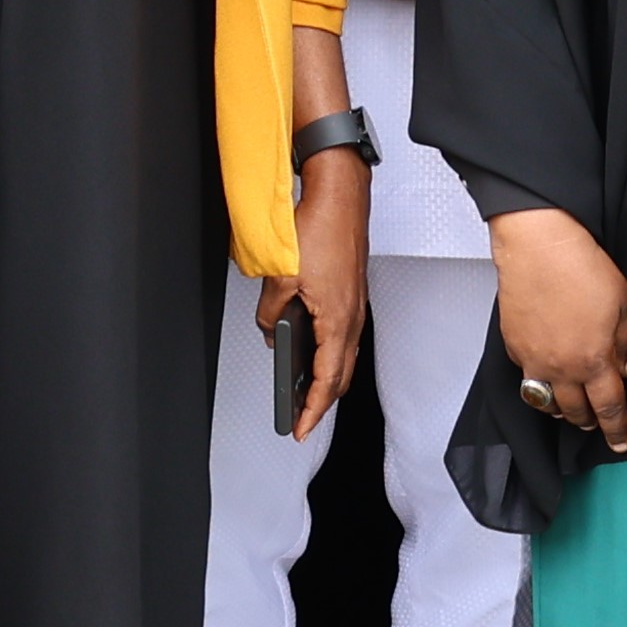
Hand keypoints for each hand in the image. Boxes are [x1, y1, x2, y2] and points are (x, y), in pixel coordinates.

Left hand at [260, 152, 373, 439]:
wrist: (341, 197)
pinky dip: (331, 353)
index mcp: (337, 321)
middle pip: (341, 375)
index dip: (312, 410)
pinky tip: (313, 347)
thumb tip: (271, 328)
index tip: (301, 429)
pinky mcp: (352, 292)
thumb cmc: (321, 229)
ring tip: (306, 389)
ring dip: (328, 377)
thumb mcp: (280, 276)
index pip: (326, 381)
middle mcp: (352, 317)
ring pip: (344, 356)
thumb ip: (271, 312)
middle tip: (302, 417)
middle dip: (322, 401)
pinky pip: (344, 335)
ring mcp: (355, 305)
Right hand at [492, 207, 626, 449]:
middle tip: (596, 422)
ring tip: (571, 406)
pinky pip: (527, 377)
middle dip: (589, 421)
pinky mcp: (514, 347)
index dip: (617, 429)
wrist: (540, 249)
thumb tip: (622, 370)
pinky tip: (546, 372)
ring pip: (547, 403)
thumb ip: (624, 344)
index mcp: (595, 360)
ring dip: (562, 408)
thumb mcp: (624, 306)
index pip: (609, 407)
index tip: (621, 442)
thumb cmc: (584, 269)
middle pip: (576, 412)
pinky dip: (539, 381)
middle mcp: (562, 369)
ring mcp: (534, 361)